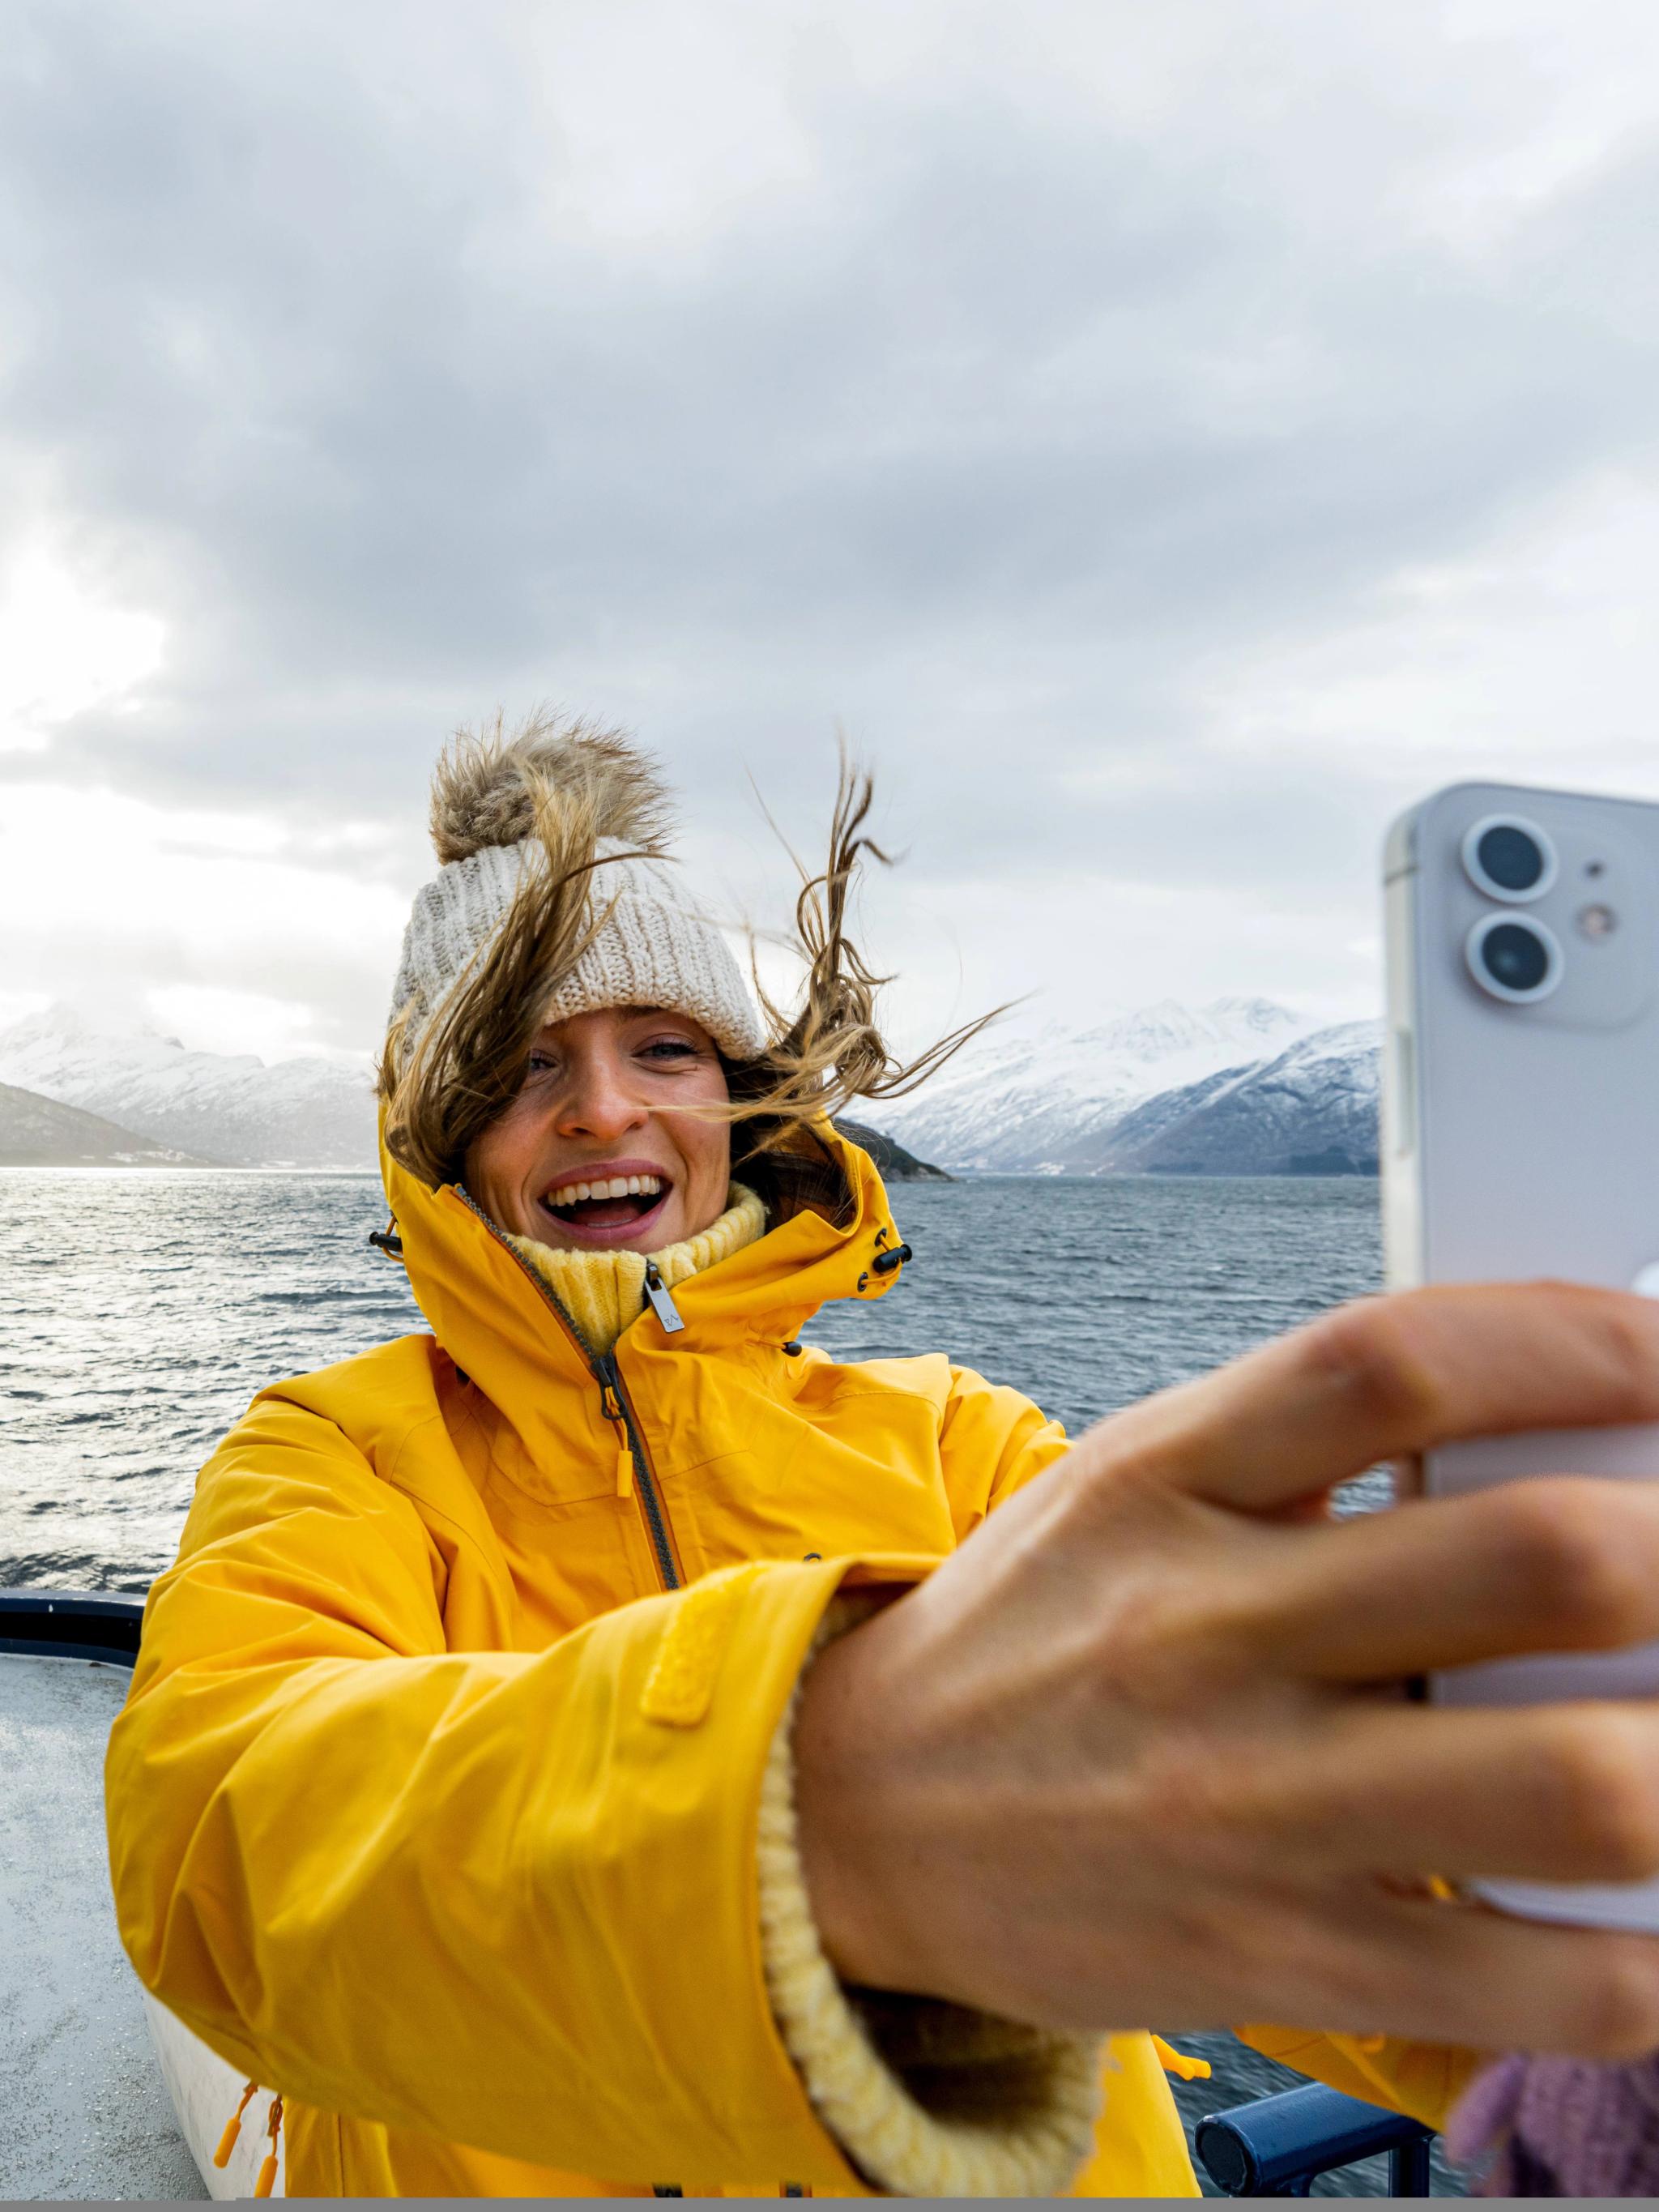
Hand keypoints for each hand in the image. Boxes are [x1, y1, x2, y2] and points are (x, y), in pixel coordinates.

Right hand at [794, 1283, 1658, 2056]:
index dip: (1569, 1338)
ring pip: (1567, 1783)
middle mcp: (1208, 1629)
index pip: (1391, 1362)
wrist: (859, 1819)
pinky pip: (1532, 1982)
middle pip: (1527, 1560)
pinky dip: (1651, 1957)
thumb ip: (1306, 1443)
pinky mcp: (1279, 1959)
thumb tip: (1547, 1413)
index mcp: (1169, 1478)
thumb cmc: (1037, 1633)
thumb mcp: (1132, 1484)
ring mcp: (1248, 1806)